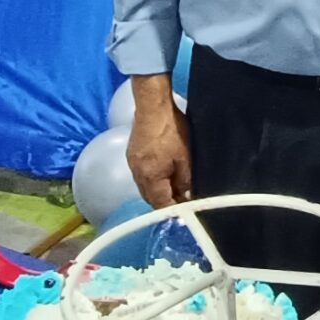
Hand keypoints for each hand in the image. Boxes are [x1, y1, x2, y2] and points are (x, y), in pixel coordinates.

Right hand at [123, 76, 191, 206]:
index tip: (186, 213)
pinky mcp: (132, 155)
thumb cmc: (172, 131)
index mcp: (150, 179)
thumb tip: (187, 197)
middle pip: (151, 198)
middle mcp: (137, 175)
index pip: (161, 205)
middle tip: (184, 202)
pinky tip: (164, 174)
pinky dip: (153, 180)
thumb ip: (185, 181)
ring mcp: (133, 165)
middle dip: (166, 203)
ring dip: (160, 191)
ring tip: (176, 188)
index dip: (174, 211)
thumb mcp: (185, 159)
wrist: (153, 106)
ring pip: (146, 187)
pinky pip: (142, 175)